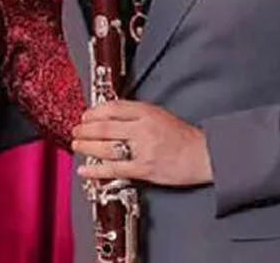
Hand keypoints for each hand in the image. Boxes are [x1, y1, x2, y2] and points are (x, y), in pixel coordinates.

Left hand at [71, 100, 212, 185]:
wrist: (203, 155)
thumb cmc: (182, 136)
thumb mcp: (159, 115)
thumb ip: (135, 114)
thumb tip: (108, 116)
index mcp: (146, 112)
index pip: (112, 108)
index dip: (94, 112)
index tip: (85, 116)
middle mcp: (143, 129)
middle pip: (104, 127)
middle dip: (85, 130)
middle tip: (76, 131)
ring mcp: (143, 149)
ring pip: (105, 147)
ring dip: (86, 147)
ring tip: (77, 145)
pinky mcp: (144, 169)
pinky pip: (114, 169)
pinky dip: (96, 169)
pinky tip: (85, 169)